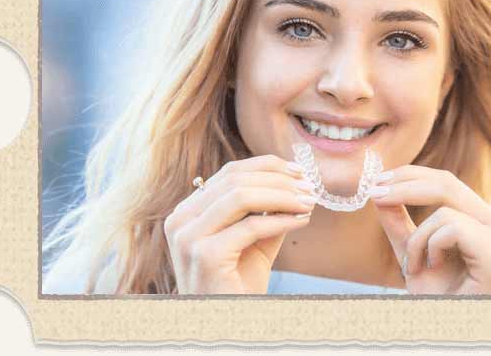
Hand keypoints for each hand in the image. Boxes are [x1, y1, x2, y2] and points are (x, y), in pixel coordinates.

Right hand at [163, 155, 316, 293]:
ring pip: (242, 196)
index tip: (299, 171)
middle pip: (236, 180)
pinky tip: (302, 221)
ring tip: (309, 201)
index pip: (230, 173)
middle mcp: (180, 220)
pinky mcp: (205, 255)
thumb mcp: (254, 239)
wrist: (225, 323)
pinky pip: (251, 226)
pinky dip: (281, 219)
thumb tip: (296, 182)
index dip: (267, 166)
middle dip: (280, 180)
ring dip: (283, 196)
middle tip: (310, 187)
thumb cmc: (237, 283)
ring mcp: (188, 237)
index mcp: (188, 211)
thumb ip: (267, 210)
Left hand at [369, 166, 490, 293]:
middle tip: (375, 195)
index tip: (377, 180)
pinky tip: (433, 268)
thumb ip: (398, 223)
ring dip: (417, 239)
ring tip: (416, 266)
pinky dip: (432, 248)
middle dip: (404, 187)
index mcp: (482, 218)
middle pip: (447, 183)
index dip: (410, 176)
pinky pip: (453, 229)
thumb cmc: (436, 295)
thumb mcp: (410, 252)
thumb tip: (379, 190)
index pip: (446, 181)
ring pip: (444, 210)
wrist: (448, 328)